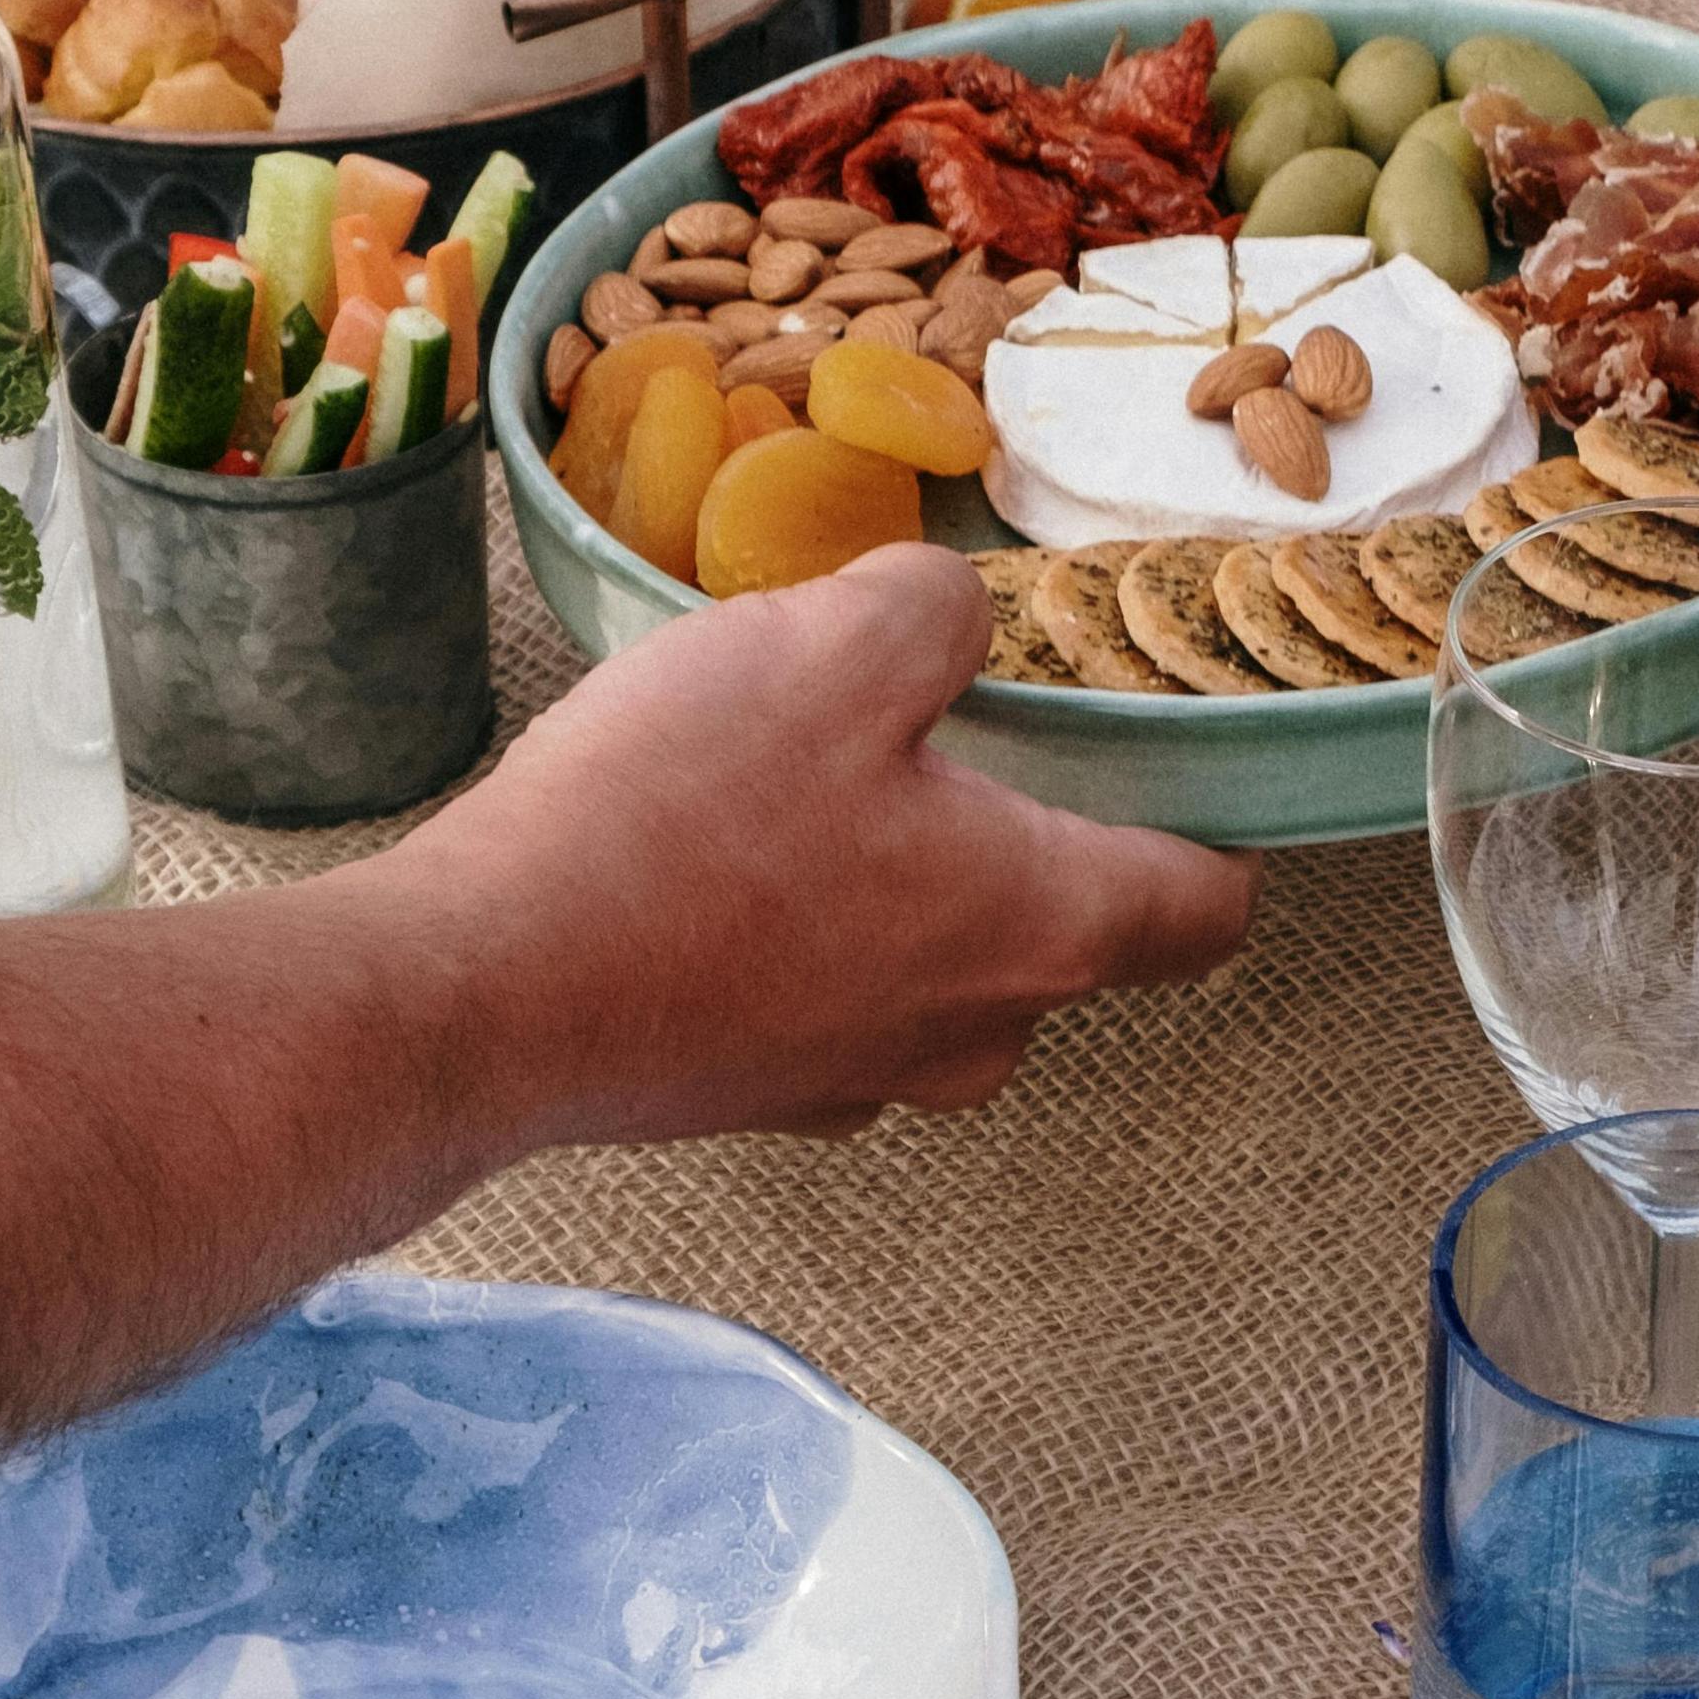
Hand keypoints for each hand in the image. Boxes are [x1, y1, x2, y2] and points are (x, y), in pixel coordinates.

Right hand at [390, 548, 1254, 1143]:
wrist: (481, 993)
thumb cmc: (677, 824)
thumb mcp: (833, 646)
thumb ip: (938, 608)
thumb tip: (951, 615)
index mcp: (1044, 930)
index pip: (1210, 906)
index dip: (1217, 824)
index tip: (1179, 753)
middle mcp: (975, 1031)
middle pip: (1070, 928)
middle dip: (1029, 827)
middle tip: (954, 726)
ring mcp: (859, 1078)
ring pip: (940, 958)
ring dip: (903, 870)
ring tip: (809, 772)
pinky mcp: (754, 1090)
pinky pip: (826, 987)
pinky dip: (802, 920)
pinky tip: (716, 843)